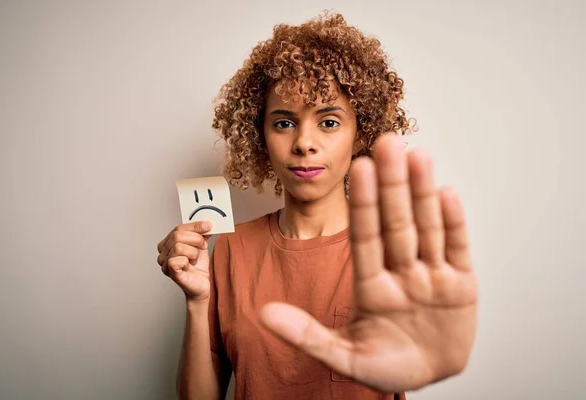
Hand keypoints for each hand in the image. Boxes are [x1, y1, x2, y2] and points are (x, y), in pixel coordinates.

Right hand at [156, 221, 212, 301]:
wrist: (201, 285)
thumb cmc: (198, 267)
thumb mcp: (201, 246)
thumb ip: (201, 234)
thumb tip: (206, 224)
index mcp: (168, 243)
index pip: (178, 228)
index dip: (194, 226)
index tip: (208, 225)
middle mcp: (163, 252)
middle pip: (177, 235)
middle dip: (196, 239)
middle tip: (202, 246)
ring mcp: (164, 263)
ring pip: (178, 246)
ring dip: (193, 252)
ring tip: (195, 259)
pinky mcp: (169, 271)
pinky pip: (177, 259)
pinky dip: (188, 261)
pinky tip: (189, 266)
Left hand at [259, 135, 477, 392]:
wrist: (429, 377)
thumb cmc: (386, 367)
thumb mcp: (344, 356)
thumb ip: (306, 334)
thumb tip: (263, 314)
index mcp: (370, 286)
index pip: (364, 237)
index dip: (363, 203)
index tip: (357, 167)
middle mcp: (400, 273)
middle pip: (395, 223)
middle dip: (392, 184)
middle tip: (387, 142)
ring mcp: (431, 277)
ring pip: (426, 227)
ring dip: (422, 192)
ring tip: (417, 155)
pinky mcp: (461, 285)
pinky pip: (456, 249)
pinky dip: (453, 223)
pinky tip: (446, 192)